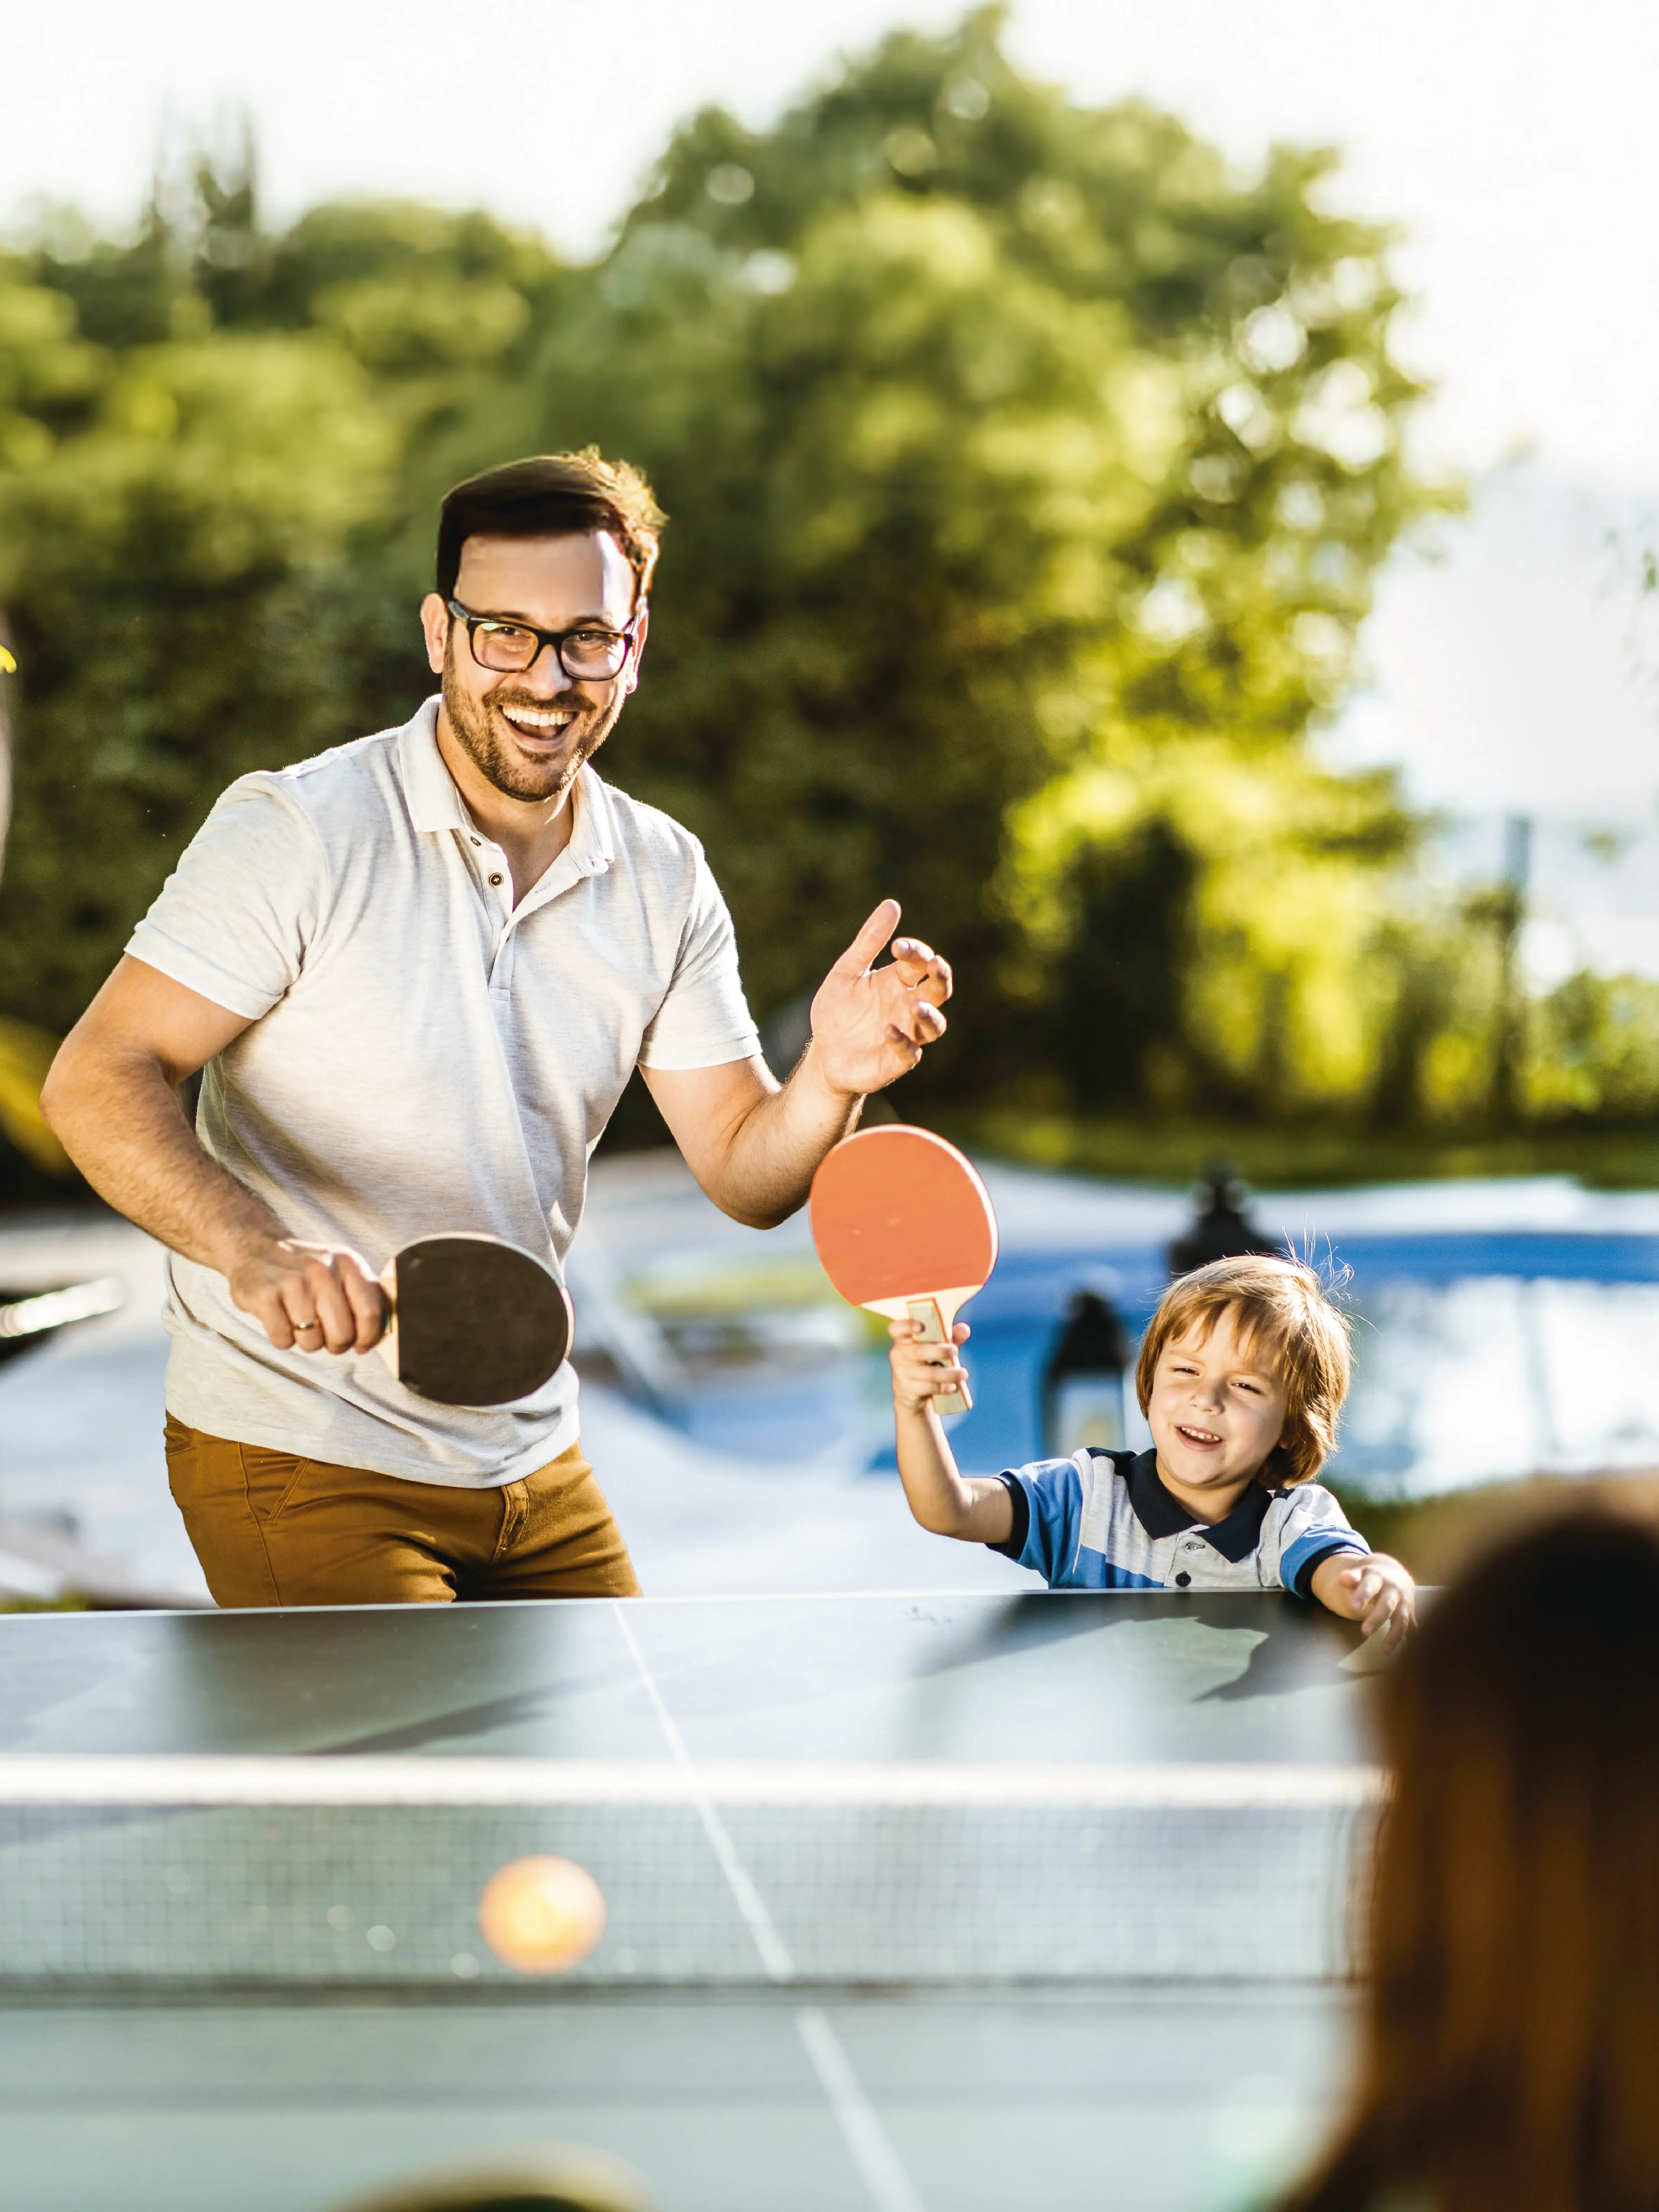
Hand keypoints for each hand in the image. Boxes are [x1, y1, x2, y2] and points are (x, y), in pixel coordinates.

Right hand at [226, 1235, 386, 1355]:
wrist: (256, 1247)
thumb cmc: (304, 1269)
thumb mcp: (341, 1271)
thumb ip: (363, 1300)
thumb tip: (374, 1341)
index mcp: (348, 1264)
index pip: (371, 1312)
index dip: (368, 1337)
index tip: (360, 1344)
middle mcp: (322, 1271)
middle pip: (342, 1333)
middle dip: (336, 1344)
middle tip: (325, 1335)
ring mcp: (292, 1283)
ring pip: (311, 1341)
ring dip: (307, 1341)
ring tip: (300, 1321)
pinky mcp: (264, 1296)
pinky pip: (282, 1339)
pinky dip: (282, 1338)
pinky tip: (281, 1318)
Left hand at [808, 900, 951, 1098]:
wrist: (823, 1054)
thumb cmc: (838, 1012)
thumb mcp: (847, 972)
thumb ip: (869, 942)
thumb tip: (892, 904)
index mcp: (899, 982)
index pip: (919, 962)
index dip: (916, 952)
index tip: (898, 946)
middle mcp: (909, 1006)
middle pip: (938, 990)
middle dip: (941, 977)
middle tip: (934, 964)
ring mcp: (907, 1034)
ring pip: (935, 1025)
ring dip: (929, 1014)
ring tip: (915, 1005)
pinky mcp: (896, 1060)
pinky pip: (910, 1053)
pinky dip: (903, 1042)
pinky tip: (887, 1031)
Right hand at [889, 1317, 970, 1414]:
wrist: (911, 1394)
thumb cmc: (926, 1364)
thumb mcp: (939, 1349)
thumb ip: (951, 1337)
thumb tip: (964, 1329)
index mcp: (903, 1340)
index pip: (897, 1329)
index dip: (907, 1326)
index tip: (921, 1326)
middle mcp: (899, 1355)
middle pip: (918, 1351)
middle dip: (938, 1351)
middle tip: (955, 1351)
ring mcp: (901, 1373)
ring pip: (927, 1372)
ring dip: (948, 1374)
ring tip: (963, 1374)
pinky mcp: (907, 1390)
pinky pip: (928, 1387)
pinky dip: (943, 1387)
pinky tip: (954, 1387)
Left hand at [1312, 1551, 1415, 1653]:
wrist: (1395, 1574)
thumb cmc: (1371, 1576)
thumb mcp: (1361, 1572)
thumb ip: (1352, 1577)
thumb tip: (1344, 1578)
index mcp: (1379, 1577)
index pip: (1370, 1585)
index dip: (1363, 1595)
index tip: (1354, 1607)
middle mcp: (1394, 1590)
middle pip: (1387, 1605)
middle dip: (1377, 1618)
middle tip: (1365, 1632)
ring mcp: (1405, 1602)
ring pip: (1402, 1619)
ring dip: (1395, 1635)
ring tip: (1385, 1650)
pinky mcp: (1410, 1613)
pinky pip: (1412, 1627)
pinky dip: (1412, 1638)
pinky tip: (1407, 1652)